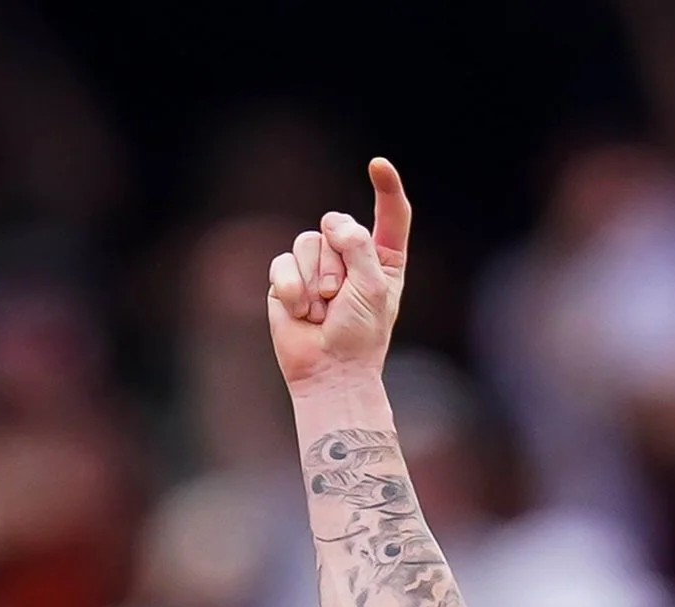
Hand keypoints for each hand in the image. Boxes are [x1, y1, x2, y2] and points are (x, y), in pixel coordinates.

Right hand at [268, 156, 411, 397]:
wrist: (329, 372)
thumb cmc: (360, 337)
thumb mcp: (374, 289)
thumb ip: (360, 246)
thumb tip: (333, 225)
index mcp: (382, 259)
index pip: (390, 216)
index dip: (386, 188)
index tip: (378, 166)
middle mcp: (349, 257)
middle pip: (336, 225)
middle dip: (337, 264)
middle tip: (340, 302)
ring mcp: (316, 266)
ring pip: (308, 241)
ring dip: (315, 281)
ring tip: (322, 312)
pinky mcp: (288, 278)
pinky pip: (283, 262)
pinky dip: (293, 290)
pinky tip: (301, 314)